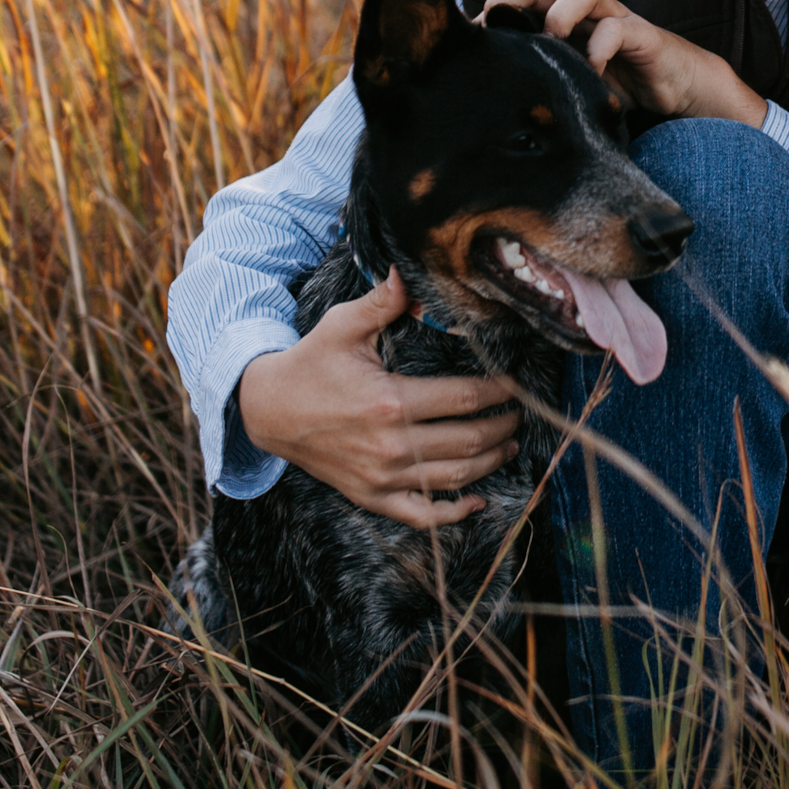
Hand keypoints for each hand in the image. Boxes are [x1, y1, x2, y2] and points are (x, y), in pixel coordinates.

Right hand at [234, 271, 521, 529]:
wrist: (269, 411)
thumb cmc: (311, 364)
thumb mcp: (343, 326)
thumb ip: (383, 301)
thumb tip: (409, 271)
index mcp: (390, 402)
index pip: (464, 399)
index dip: (498, 391)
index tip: (516, 384)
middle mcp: (390, 446)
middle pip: (469, 441)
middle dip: (503, 427)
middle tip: (519, 414)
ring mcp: (381, 478)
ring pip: (455, 479)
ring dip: (491, 463)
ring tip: (508, 445)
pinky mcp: (371, 496)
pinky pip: (422, 516)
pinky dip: (454, 515)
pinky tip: (477, 501)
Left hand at [484, 0, 764, 126]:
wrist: (680, 93)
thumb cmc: (615, 89)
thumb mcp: (568, 87)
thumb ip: (537, 88)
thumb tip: (484, 116)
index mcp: (557, 22)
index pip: (515, 1)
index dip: (490, 15)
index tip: (467, 45)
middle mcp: (582, 14)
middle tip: (494, 28)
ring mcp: (614, 20)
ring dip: (561, 11)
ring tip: (549, 41)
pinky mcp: (644, 37)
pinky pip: (619, 28)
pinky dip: (601, 46)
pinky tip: (591, 72)